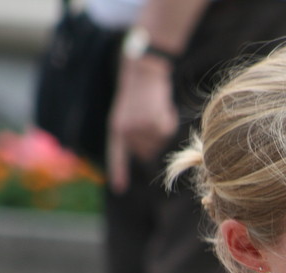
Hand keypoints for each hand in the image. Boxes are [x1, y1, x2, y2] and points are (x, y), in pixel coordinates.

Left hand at [106, 56, 178, 192]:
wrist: (144, 72)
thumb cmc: (137, 93)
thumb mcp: (129, 115)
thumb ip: (134, 136)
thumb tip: (147, 155)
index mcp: (117, 129)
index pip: (117, 155)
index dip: (118, 171)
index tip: (119, 188)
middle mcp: (128, 132)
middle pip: (145, 152)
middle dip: (150, 142)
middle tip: (149, 119)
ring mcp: (142, 129)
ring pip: (158, 143)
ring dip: (160, 131)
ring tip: (154, 111)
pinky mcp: (156, 124)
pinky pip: (166, 133)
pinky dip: (168, 122)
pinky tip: (161, 108)